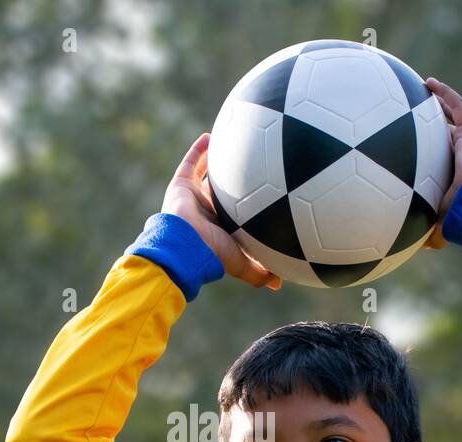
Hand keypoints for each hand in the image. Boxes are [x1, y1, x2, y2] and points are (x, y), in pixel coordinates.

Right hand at [161, 132, 281, 289]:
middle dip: (232, 182)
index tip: (262, 194)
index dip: (246, 206)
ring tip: (230, 145)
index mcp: (220, 228)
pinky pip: (190, 162)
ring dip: (216, 161)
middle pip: (221, 192)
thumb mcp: (241, 264)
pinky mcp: (180, 185)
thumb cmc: (212, 254)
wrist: (184, 244)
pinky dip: (199, 149)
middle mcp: (207, 211)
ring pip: (205, 175)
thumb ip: (260, 272)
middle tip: (249, 165)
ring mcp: (192, 197)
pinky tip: (211, 136)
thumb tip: (280, 284)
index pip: (236, 215)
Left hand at [422, 79, 461, 249]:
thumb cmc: (461, 219)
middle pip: (446, 137)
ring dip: (438, 104)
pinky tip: (428, 82)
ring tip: (421, 90)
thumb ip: (425, 232)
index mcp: (457, 179)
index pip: (441, 163)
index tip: (414, 151)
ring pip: (452, 118)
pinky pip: (457, 108)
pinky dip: (445, 95)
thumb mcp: (438, 226)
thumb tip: (409, 249)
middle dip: (433, 126)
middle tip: (416, 116)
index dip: (429, 155)